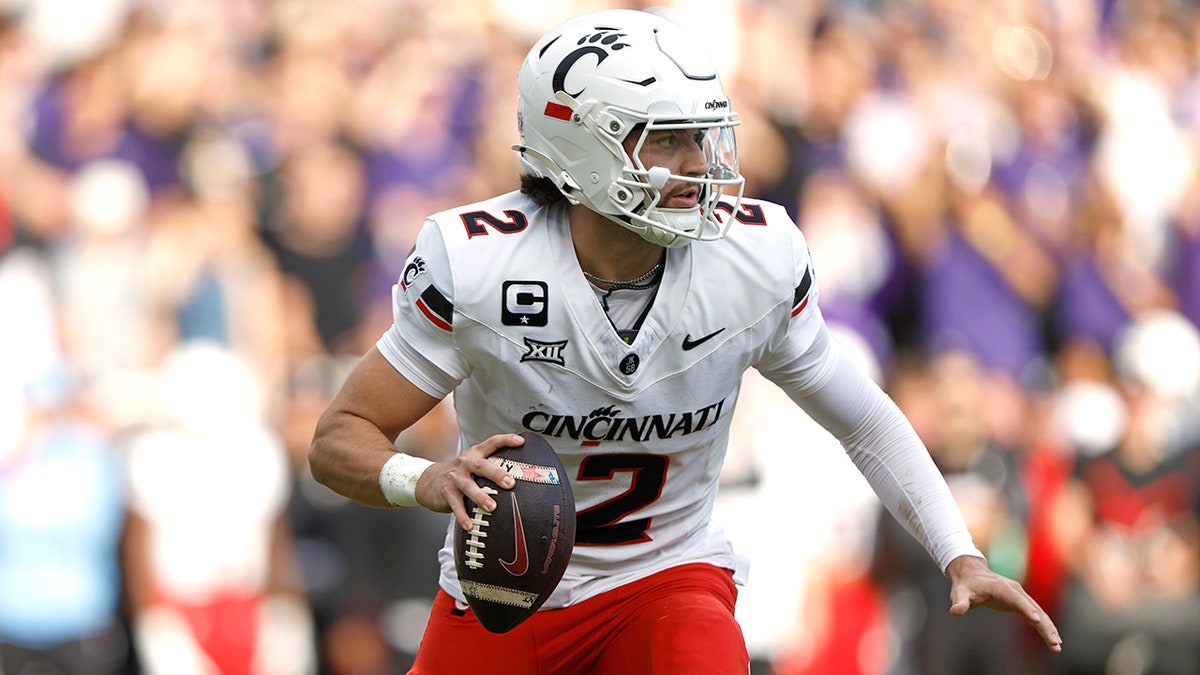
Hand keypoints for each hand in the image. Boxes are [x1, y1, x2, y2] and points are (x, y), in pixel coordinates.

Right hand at [415, 433, 520, 530]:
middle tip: (510, 483)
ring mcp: (455, 478)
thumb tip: (521, 477)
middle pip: (481, 465)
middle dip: (496, 474)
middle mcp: (465, 463)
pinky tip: (470, 525)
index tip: (521, 442)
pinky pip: (456, 505)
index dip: (506, 440)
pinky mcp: (446, 492)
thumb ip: (491, 467)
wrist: (428, 481)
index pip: (492, 443)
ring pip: (468, 487)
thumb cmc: (460, 474)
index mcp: (475, 454)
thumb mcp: (473, 465)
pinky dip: (463, 516)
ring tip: (492, 507)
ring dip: (480, 497)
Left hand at [945, 554, 1062, 653]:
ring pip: (1039, 613)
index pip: (1017, 599)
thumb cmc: (966, 585)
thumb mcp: (960, 593)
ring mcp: (1020, 596)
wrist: (971, 574)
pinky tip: (1053, 640)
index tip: (1037, 621)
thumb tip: (955, 612)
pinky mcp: (1021, 602)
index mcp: (1002, 588)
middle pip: (1034, 608)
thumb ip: (959, 602)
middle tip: (1054, 643)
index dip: (1026, 609)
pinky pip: (1037, 615)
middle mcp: (1015, 591)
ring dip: (1049, 629)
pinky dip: (1045, 627)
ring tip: (1057, 646)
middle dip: (1045, 626)